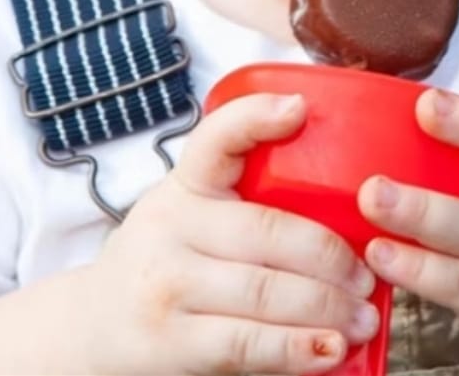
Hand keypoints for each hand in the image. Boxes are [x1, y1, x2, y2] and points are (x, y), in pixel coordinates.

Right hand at [79, 93, 379, 374]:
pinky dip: (297, 347)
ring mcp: (169, 284)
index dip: (256, 117)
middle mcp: (171, 226)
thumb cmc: (164, 263)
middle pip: (267, 231)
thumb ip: (244, 202)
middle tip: (366, 274)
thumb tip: (347, 209)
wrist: (92, 328)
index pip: (215, 139)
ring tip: (362, 315)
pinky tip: (329, 349)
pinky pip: (248, 343)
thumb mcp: (188, 214)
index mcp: (184, 186)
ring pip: (266, 290)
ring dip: (328, 307)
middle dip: (331, 256)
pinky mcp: (172, 340)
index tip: (300, 108)